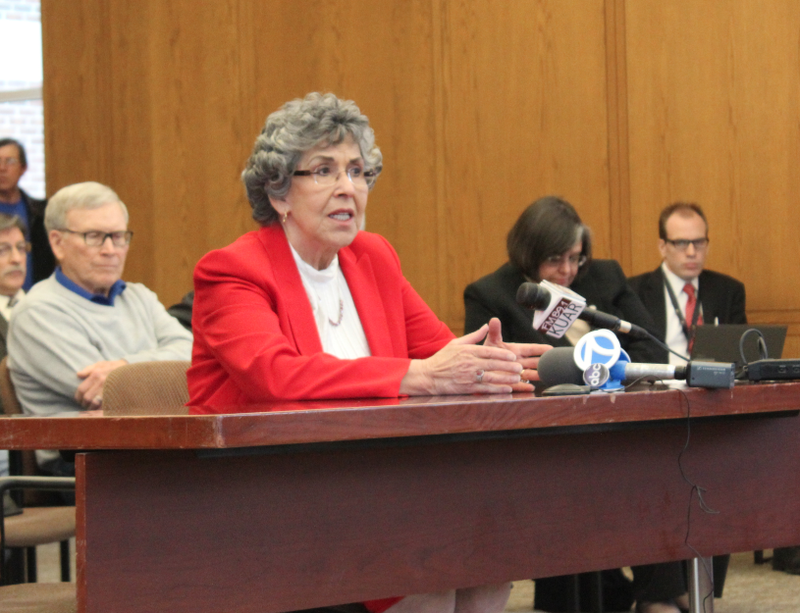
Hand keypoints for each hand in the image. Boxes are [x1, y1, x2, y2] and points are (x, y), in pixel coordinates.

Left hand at [75, 359, 127, 408]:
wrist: (132, 370)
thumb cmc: (115, 367)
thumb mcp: (102, 364)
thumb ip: (89, 369)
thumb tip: (78, 375)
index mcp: (96, 375)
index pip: (81, 389)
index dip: (78, 396)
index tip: (79, 399)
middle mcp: (101, 383)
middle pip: (87, 398)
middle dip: (84, 403)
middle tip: (85, 404)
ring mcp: (109, 390)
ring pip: (94, 404)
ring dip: (91, 407)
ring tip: (91, 407)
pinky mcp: (116, 396)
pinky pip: (105, 406)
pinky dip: (100, 410)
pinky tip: (99, 410)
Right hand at [400, 324, 523, 395]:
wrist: (428, 376)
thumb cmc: (442, 359)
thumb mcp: (456, 344)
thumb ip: (473, 336)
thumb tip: (486, 326)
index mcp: (467, 351)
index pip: (489, 351)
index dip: (503, 354)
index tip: (513, 356)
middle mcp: (468, 363)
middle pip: (493, 364)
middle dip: (508, 366)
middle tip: (520, 367)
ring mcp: (468, 376)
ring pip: (491, 377)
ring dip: (506, 378)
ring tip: (517, 378)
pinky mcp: (466, 388)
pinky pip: (485, 389)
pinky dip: (497, 389)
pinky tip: (507, 389)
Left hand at [484, 318, 551, 390]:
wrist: (481, 367)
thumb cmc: (487, 353)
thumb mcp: (491, 342)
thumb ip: (494, 332)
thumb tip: (494, 319)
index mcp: (516, 351)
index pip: (532, 349)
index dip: (541, 349)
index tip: (551, 348)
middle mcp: (519, 362)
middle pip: (535, 362)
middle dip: (543, 362)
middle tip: (552, 362)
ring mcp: (516, 373)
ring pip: (531, 374)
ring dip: (537, 374)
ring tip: (543, 374)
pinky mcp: (511, 383)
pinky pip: (520, 386)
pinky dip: (526, 387)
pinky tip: (531, 387)